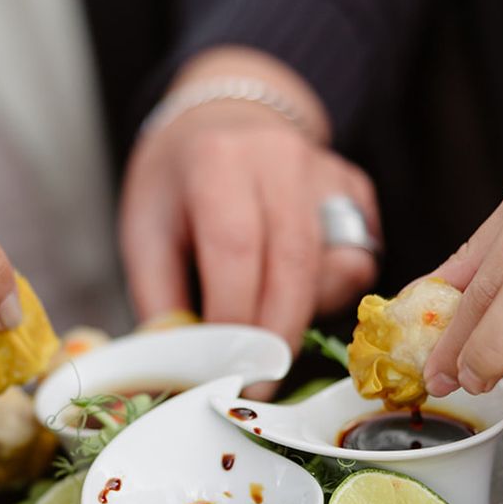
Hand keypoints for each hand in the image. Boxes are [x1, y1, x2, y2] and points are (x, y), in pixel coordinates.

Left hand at [120, 47, 378, 352]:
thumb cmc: (178, 184)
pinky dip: (328, 294)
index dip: (235, 318)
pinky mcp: (356, 193)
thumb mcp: (144, 232)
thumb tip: (183, 368)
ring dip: (306, 315)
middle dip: (277, 335)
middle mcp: (280, 158)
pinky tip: (292, 294)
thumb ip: (160, 301)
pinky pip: (358, 260)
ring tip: (268, 327)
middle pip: (295, 264)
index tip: (226, 368)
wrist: (222, 122)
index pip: (235, 249)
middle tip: (259, 381)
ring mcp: (326, 172)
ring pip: (340, 268)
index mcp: (217, 161)